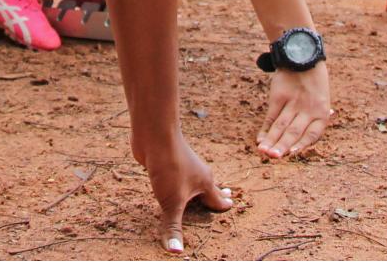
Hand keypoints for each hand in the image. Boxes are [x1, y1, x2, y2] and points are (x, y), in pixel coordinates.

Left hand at [133, 131, 231, 253]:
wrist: (153, 134)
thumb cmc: (169, 165)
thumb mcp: (172, 201)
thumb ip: (173, 226)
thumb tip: (176, 252)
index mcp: (205, 183)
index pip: (218, 199)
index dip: (224, 205)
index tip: (232, 206)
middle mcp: (197, 173)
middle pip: (210, 186)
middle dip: (217, 193)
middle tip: (228, 196)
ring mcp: (182, 166)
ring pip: (194, 178)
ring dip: (198, 187)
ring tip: (202, 191)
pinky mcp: (167, 163)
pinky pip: (177, 175)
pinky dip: (180, 181)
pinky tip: (175, 179)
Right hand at [256, 64, 331, 158]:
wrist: (302, 56)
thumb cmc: (314, 79)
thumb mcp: (322, 96)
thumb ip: (320, 111)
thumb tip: (329, 116)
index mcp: (321, 112)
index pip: (312, 134)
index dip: (302, 145)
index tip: (292, 154)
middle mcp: (307, 109)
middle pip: (294, 131)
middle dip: (282, 146)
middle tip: (273, 158)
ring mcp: (292, 103)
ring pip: (280, 126)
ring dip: (271, 140)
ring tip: (264, 152)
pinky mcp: (279, 96)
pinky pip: (271, 115)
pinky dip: (265, 128)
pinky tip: (260, 139)